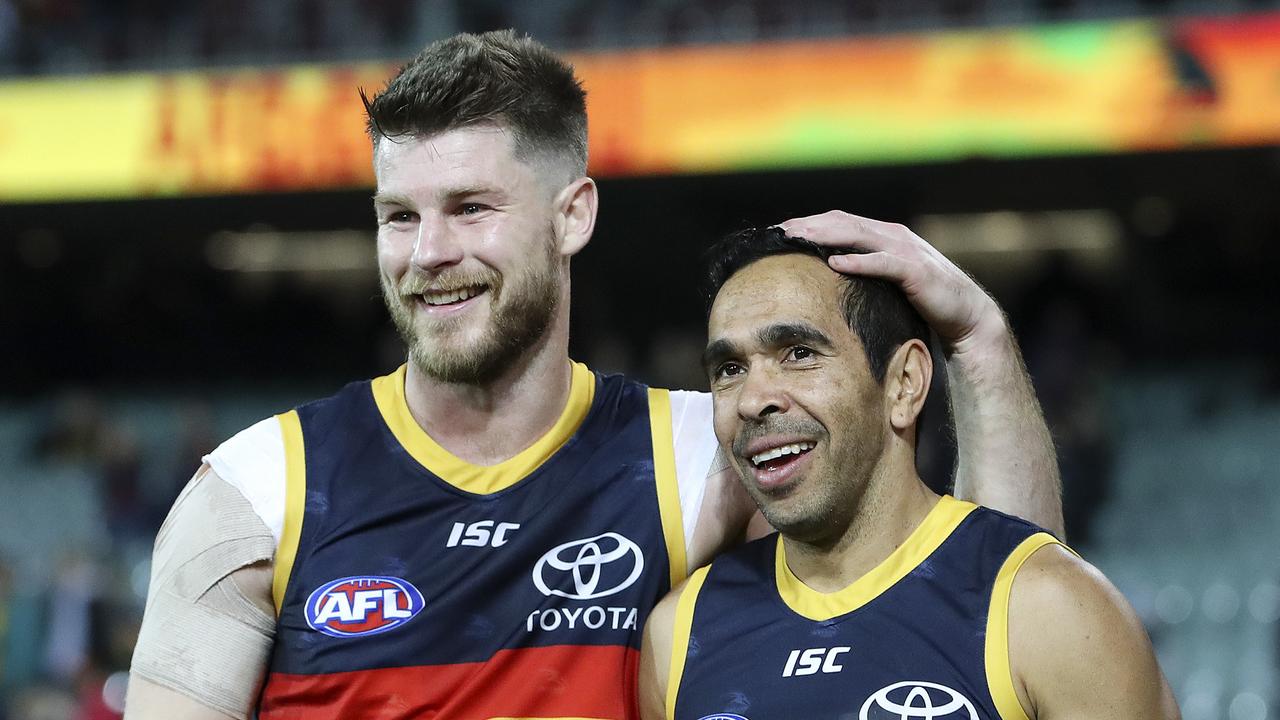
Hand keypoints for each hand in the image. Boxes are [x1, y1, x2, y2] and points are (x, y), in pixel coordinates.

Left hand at [778, 211, 1002, 351]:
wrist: (965, 315)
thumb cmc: (922, 300)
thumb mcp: (887, 280)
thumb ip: (864, 270)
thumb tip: (828, 273)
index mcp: (884, 235)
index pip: (841, 221)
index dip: (811, 223)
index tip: (782, 231)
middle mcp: (893, 236)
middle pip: (844, 223)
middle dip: (811, 225)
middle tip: (780, 231)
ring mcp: (905, 251)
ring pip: (860, 236)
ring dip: (827, 235)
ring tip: (799, 238)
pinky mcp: (915, 270)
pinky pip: (883, 263)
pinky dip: (859, 261)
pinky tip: (835, 263)